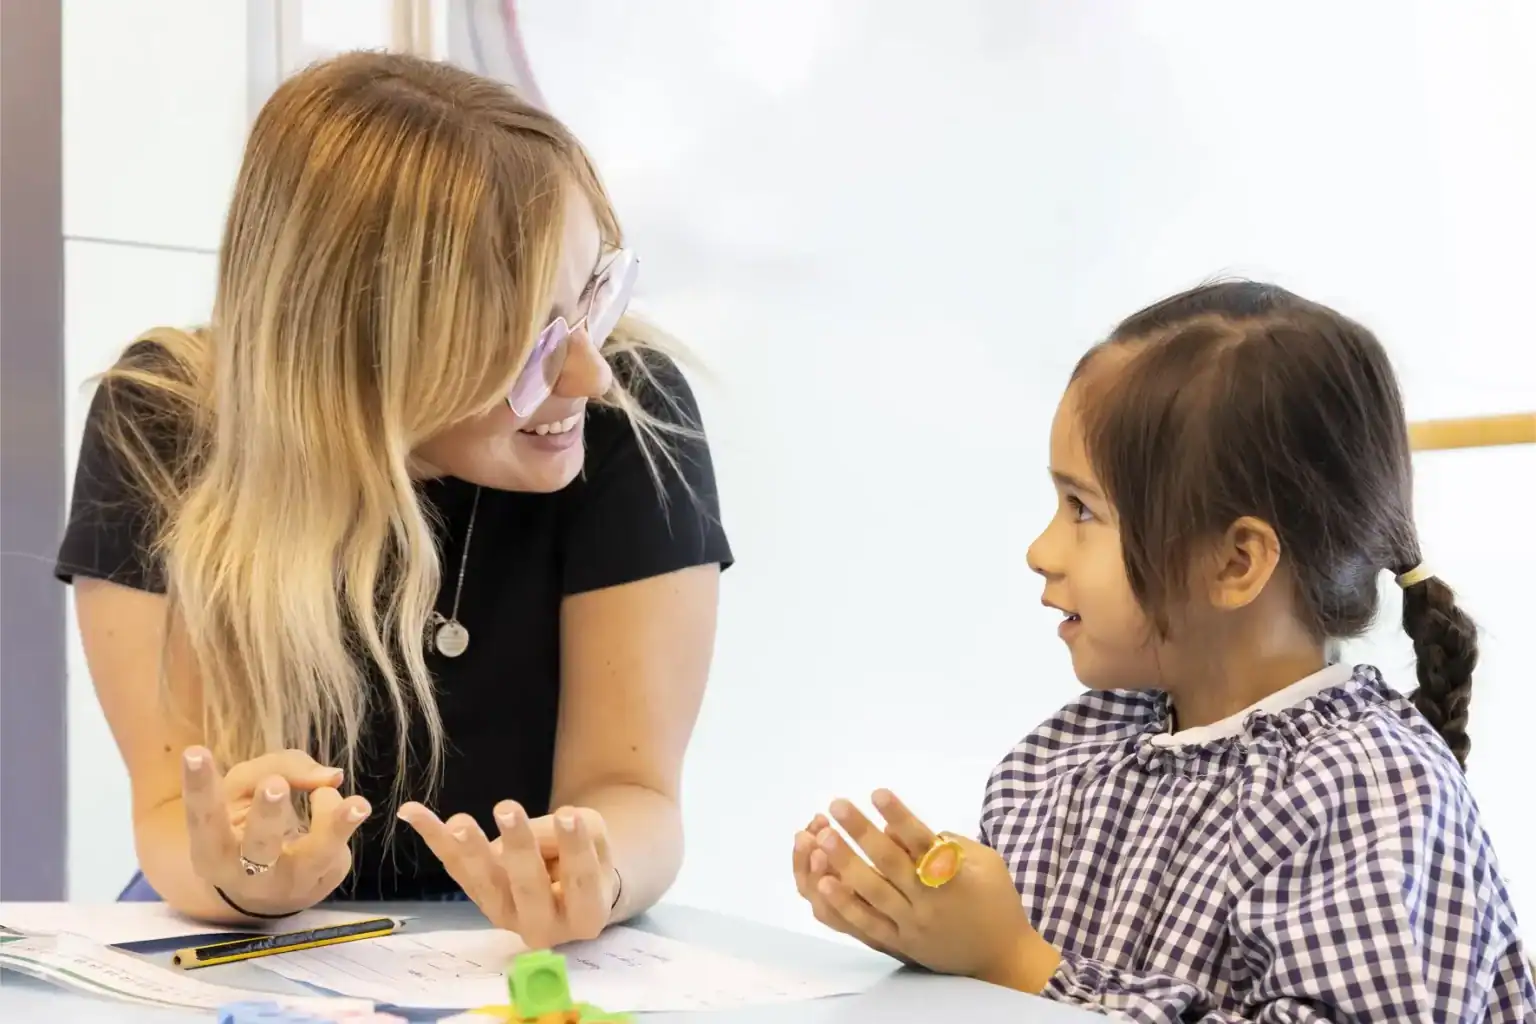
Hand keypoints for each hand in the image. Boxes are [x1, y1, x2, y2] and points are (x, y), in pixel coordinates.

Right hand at [182, 747, 370, 916]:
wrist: (270, 887)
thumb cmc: (250, 825)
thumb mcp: (248, 790)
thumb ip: (279, 768)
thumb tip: (330, 776)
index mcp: (212, 850)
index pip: (202, 818)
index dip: (198, 787)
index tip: (194, 751)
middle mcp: (247, 874)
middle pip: (257, 846)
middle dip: (267, 815)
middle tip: (274, 785)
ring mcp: (289, 882)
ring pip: (313, 855)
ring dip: (332, 827)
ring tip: (356, 804)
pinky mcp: (323, 879)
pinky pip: (338, 845)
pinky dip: (345, 819)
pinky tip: (354, 804)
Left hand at [399, 800, 616, 947]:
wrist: (570, 892)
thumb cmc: (588, 862)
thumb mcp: (596, 844)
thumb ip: (572, 834)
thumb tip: (522, 829)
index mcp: (584, 916)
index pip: (581, 882)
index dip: (575, 848)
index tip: (568, 812)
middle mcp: (541, 927)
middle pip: (529, 888)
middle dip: (518, 846)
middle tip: (508, 808)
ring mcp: (503, 916)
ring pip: (486, 884)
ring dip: (470, 850)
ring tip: (459, 823)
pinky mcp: (477, 897)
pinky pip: (455, 867)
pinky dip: (433, 837)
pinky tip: (411, 812)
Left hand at [808, 789, 1060, 991]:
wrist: (1001, 959)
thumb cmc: (997, 901)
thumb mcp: (987, 862)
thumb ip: (950, 841)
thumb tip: (899, 829)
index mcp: (955, 877)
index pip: (923, 841)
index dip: (900, 817)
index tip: (877, 792)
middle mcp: (930, 900)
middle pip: (890, 863)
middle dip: (862, 832)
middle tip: (838, 805)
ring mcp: (913, 925)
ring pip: (873, 892)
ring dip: (846, 863)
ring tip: (822, 836)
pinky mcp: (901, 944)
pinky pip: (868, 925)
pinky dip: (845, 905)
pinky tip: (824, 884)